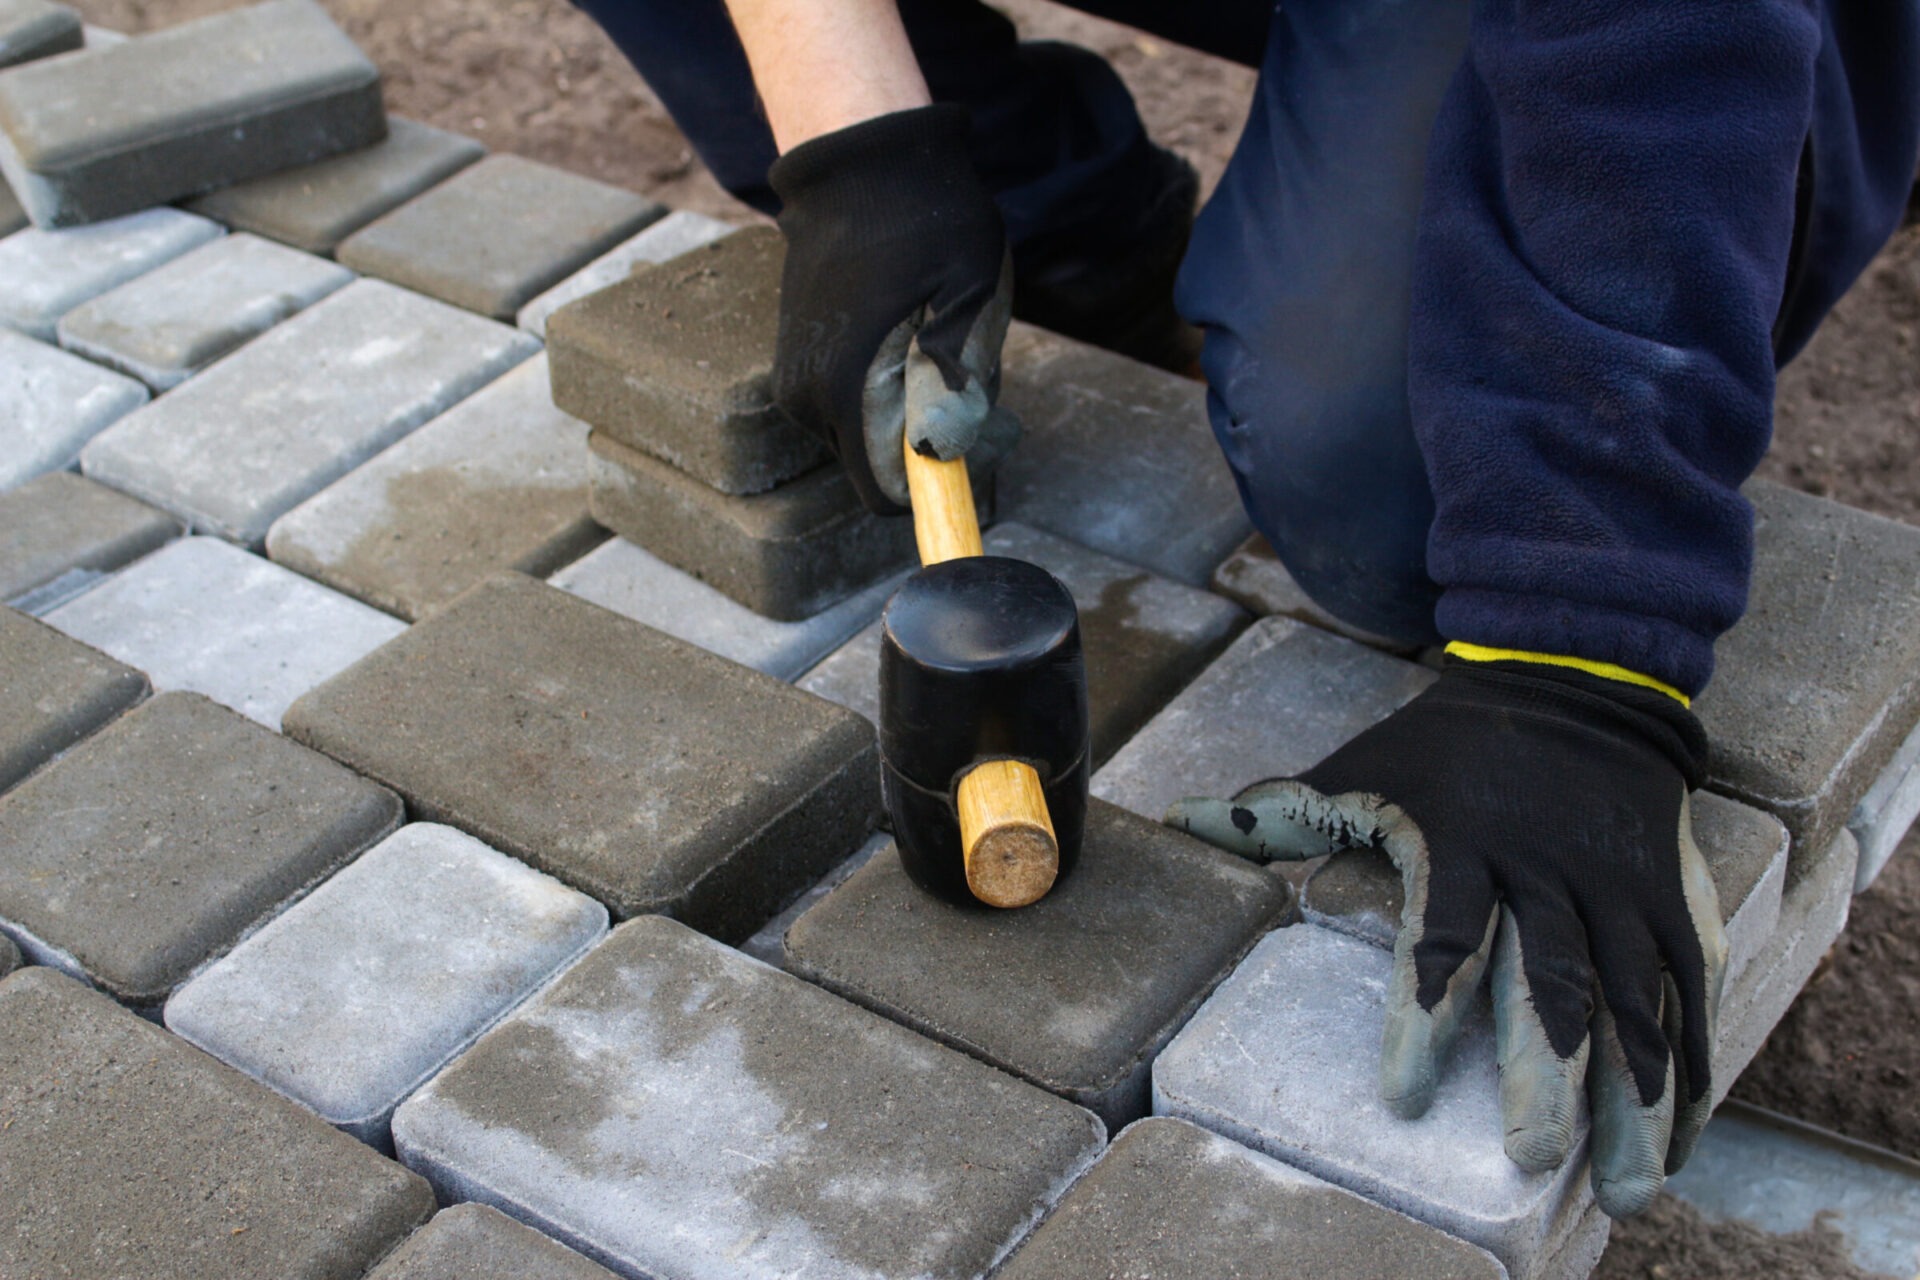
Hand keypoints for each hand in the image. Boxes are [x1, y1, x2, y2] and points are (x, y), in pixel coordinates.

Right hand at [769, 104, 1014, 513]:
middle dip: (935, 436)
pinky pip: (857, 405)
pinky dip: (893, 385)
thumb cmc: (928, 221)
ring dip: (917, 406)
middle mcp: (807, 398)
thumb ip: (956, 379)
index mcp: (845, 389)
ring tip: (939, 331)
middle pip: (885, 467)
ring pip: (873, 436)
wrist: (863, 164)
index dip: (941, 481)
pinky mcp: (799, 365)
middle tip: (970, 361)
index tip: (980, 430)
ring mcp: (797, 382)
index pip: (889, 494)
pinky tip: (911, 326)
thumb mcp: (969, 294)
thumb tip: (938, 452)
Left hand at [1165, 656, 1728, 1218]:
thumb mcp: (1361, 766)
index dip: (1421, 1015)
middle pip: (1549, 981)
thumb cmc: (1447, 745)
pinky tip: (1674, 1138)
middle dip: (1543, 1074)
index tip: (1399, 1096)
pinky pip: (1688, 989)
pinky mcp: (1670, 898)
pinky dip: (1684, 1065)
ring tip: (1625, 1185)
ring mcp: (1616, 886)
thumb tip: (1175, 822)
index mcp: (1461, 841)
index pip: (1441, 938)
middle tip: (1529, 1157)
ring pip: (1633, 999)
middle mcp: (1546, 868)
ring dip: (1631, 1096)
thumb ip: (1274, 813)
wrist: (1576, 683)